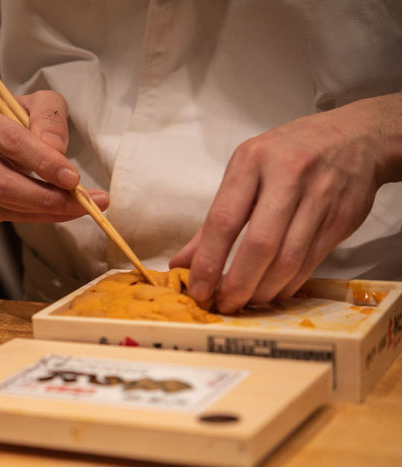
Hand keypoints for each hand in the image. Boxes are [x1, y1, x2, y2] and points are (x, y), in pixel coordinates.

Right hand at [0, 90, 108, 223]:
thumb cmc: (15, 117)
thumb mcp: (38, 103)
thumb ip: (49, 119)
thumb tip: (56, 151)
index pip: (10, 142)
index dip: (43, 162)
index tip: (73, 178)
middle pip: (3, 183)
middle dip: (47, 196)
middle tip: (82, 201)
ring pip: (6, 204)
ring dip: (49, 210)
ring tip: (83, 206)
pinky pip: (10, 216)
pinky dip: (41, 216)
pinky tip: (63, 209)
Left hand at [170, 93, 401, 312]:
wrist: (356, 136)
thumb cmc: (287, 155)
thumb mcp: (246, 171)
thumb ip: (215, 219)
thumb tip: (182, 263)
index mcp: (252, 161)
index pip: (224, 220)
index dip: (208, 261)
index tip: (197, 290)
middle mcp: (288, 176)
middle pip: (260, 244)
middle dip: (238, 283)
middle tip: (224, 305)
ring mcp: (321, 197)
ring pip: (289, 259)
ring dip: (264, 290)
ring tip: (247, 303)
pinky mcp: (343, 217)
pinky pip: (311, 261)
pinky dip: (289, 284)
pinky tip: (273, 292)